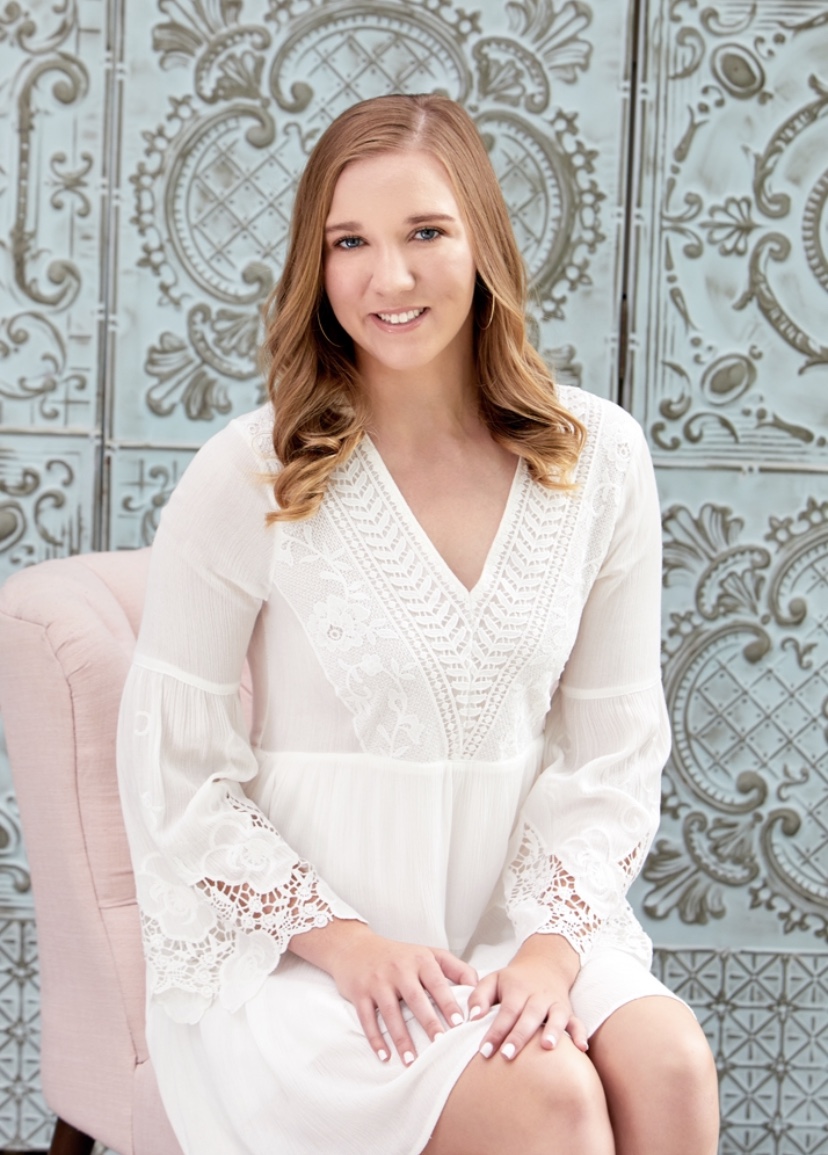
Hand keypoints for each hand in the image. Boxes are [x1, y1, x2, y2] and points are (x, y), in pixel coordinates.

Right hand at [291, 919, 477, 1064]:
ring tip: (412, 1061)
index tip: (460, 1024)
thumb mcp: (427, 953)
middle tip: (440, 1045)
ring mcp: (377, 981)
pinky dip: (375, 1039)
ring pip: (391, 1013)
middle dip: (428, 1022)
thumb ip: (455, 968)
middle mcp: (398, 969)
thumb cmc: (398, 955)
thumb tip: (478, 986)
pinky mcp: (359, 993)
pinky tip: (385, 1056)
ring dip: (401, 1038)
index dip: (448, 1003)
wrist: (355, 947)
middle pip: (415, 999)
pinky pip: (367, 1019)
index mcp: (419, 960)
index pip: (437, 983)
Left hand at [468, 933, 587, 1060]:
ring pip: (556, 1017)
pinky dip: (580, 1034)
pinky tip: (581, 1048)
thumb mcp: (493, 979)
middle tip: (507, 1056)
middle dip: (519, 1037)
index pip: (506, 1011)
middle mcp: (537, 996)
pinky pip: (577, 1021)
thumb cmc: (514, 979)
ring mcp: (555, 1003)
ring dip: (552, 1031)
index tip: (484, 1051)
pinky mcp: (568, 1010)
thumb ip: (479, 996)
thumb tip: (472, 1018)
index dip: (495, 1031)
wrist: (544, 962)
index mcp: (517, 989)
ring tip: (546, 1047)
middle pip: (529, 1016)